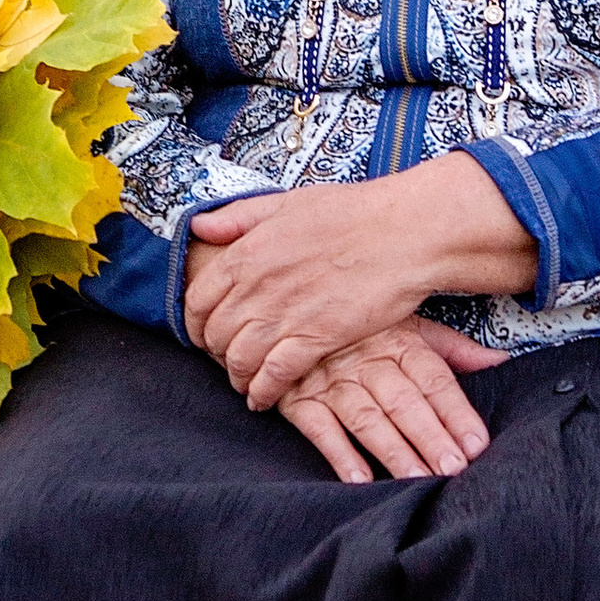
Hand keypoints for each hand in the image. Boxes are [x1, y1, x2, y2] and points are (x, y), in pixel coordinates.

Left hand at [185, 159, 534, 412]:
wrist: (403, 232)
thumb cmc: (352, 212)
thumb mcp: (286, 202)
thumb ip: (238, 217)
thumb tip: (200, 228)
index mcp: (248, 252)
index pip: (198, 299)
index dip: (196, 322)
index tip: (204, 332)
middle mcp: (259, 285)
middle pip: (216, 333)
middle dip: (216, 352)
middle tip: (226, 360)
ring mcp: (286, 314)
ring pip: (240, 358)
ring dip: (237, 377)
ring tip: (244, 382)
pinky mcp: (316, 337)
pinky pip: (274, 375)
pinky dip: (263, 391)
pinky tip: (263, 398)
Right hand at [278, 322, 505, 485]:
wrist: (288, 316)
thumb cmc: (359, 328)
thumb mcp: (405, 324)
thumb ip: (450, 348)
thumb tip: (499, 359)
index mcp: (398, 341)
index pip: (433, 379)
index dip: (456, 412)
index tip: (477, 443)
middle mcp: (367, 360)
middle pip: (404, 402)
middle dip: (430, 437)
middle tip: (453, 468)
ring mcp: (331, 380)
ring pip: (368, 418)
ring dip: (393, 451)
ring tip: (417, 479)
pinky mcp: (299, 399)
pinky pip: (320, 428)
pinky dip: (339, 453)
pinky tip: (359, 479)